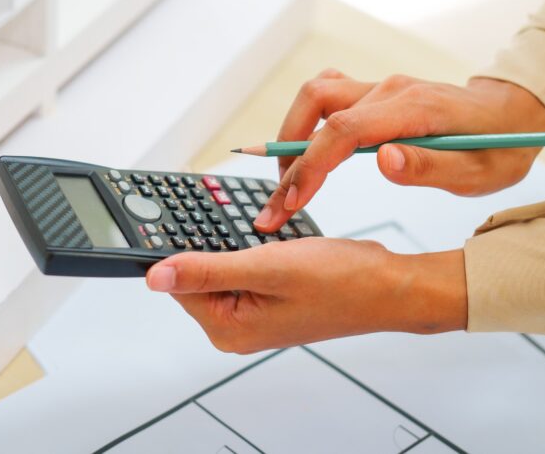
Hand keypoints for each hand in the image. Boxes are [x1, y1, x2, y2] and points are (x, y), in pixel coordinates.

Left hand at [145, 238, 466, 353]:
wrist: (390, 286)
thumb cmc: (342, 282)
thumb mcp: (267, 267)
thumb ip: (207, 270)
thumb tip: (154, 277)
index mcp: (228, 328)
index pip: (179, 282)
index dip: (181, 246)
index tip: (188, 217)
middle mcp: (237, 327)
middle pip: (198, 274)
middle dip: (212, 242)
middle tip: (242, 223)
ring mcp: (254, 314)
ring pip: (222, 264)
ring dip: (235, 241)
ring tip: (265, 230)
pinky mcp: (270, 299)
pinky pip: (245, 266)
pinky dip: (254, 246)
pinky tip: (273, 237)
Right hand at [253, 70, 544, 232]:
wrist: (515, 114)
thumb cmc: (500, 147)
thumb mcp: (477, 172)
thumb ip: (429, 166)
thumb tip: (383, 160)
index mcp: (413, 109)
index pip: (343, 130)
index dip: (311, 165)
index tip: (293, 202)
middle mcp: (390, 90)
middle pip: (316, 106)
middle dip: (288, 154)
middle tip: (279, 203)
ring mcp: (381, 88)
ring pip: (316, 95)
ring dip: (292, 134)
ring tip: (289, 180)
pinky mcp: (376, 94)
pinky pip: (329, 94)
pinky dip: (307, 121)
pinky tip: (308, 152)